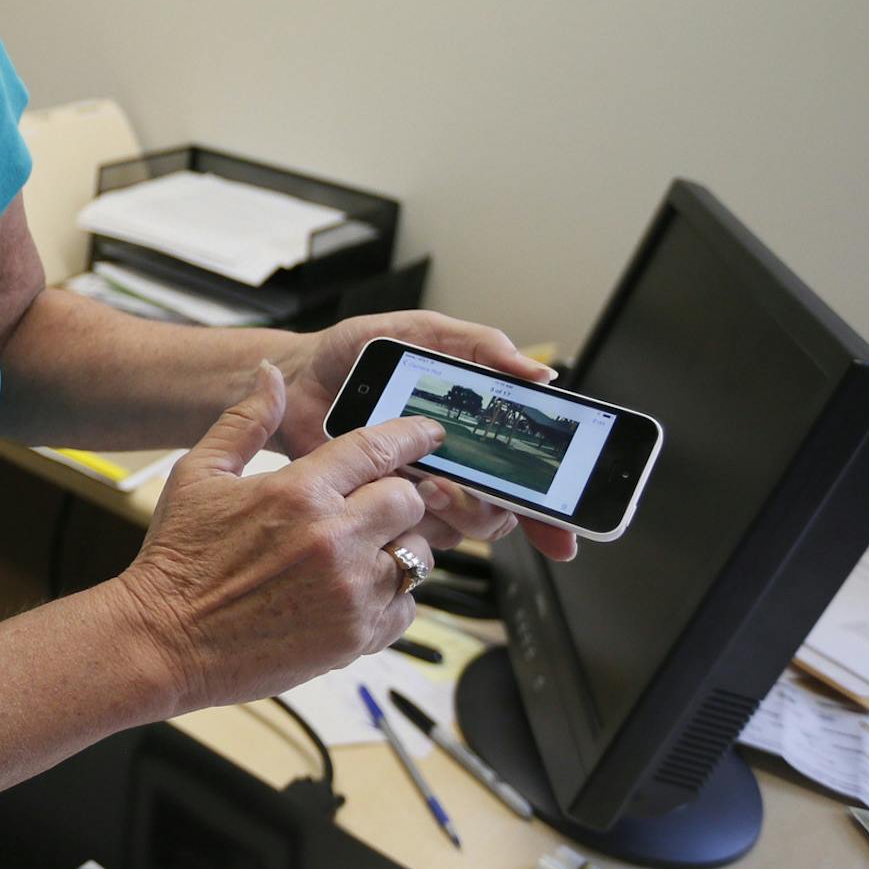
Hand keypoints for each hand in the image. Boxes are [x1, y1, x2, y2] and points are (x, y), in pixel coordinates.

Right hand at [118, 362, 439, 712]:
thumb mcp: (199, 474)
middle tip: (376, 504)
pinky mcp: (354, 637)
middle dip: (398, 496)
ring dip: (395, 548)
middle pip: (408, 500)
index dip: (411, 436)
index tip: (428, 434)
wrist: (165, 641)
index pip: (377, 448)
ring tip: (361, 551)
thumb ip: (245, 421)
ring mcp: (350, 591)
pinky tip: (355, 591)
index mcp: (298, 491)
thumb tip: (272, 375)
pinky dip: (391, 597)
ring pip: (416, 555)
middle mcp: (333, 538)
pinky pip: (406, 607)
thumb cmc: (178, 557)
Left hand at [278, 311, 579, 561]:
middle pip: (501, 515)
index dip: (555, 510)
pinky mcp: (377, 509)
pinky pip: (408, 534)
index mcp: (471, 433)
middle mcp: (451, 470)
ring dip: (451, 513)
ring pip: (459, 530)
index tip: (572, 523)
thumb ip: (479, 346)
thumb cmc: (359, 354)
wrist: (296, 375)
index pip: (527, 480)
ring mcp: (414, 494)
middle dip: (494, 509)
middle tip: (462, 484)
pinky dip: (407, 519)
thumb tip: (541, 373)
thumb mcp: (422, 333)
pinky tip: (391, 489)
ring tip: (424, 482)